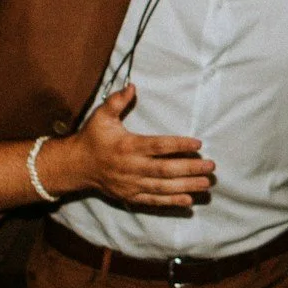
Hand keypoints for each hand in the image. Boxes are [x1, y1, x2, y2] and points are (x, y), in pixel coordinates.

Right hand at [44, 84, 216, 206]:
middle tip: (211, 166)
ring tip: (206, 183)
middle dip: (190, 168)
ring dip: (186, 186)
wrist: (76, 166)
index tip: (198, 144)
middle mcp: (131, 167)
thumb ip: (117, 101)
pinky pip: (153, 201)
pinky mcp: (129, 195)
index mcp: (127, 146)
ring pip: (162, 187)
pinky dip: (171, 201)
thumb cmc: (93, 137)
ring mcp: (131, 184)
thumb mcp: (101, 116)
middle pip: (165, 169)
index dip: (179, 145)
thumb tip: (132, 86)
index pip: (158, 146)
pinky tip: (188, 200)